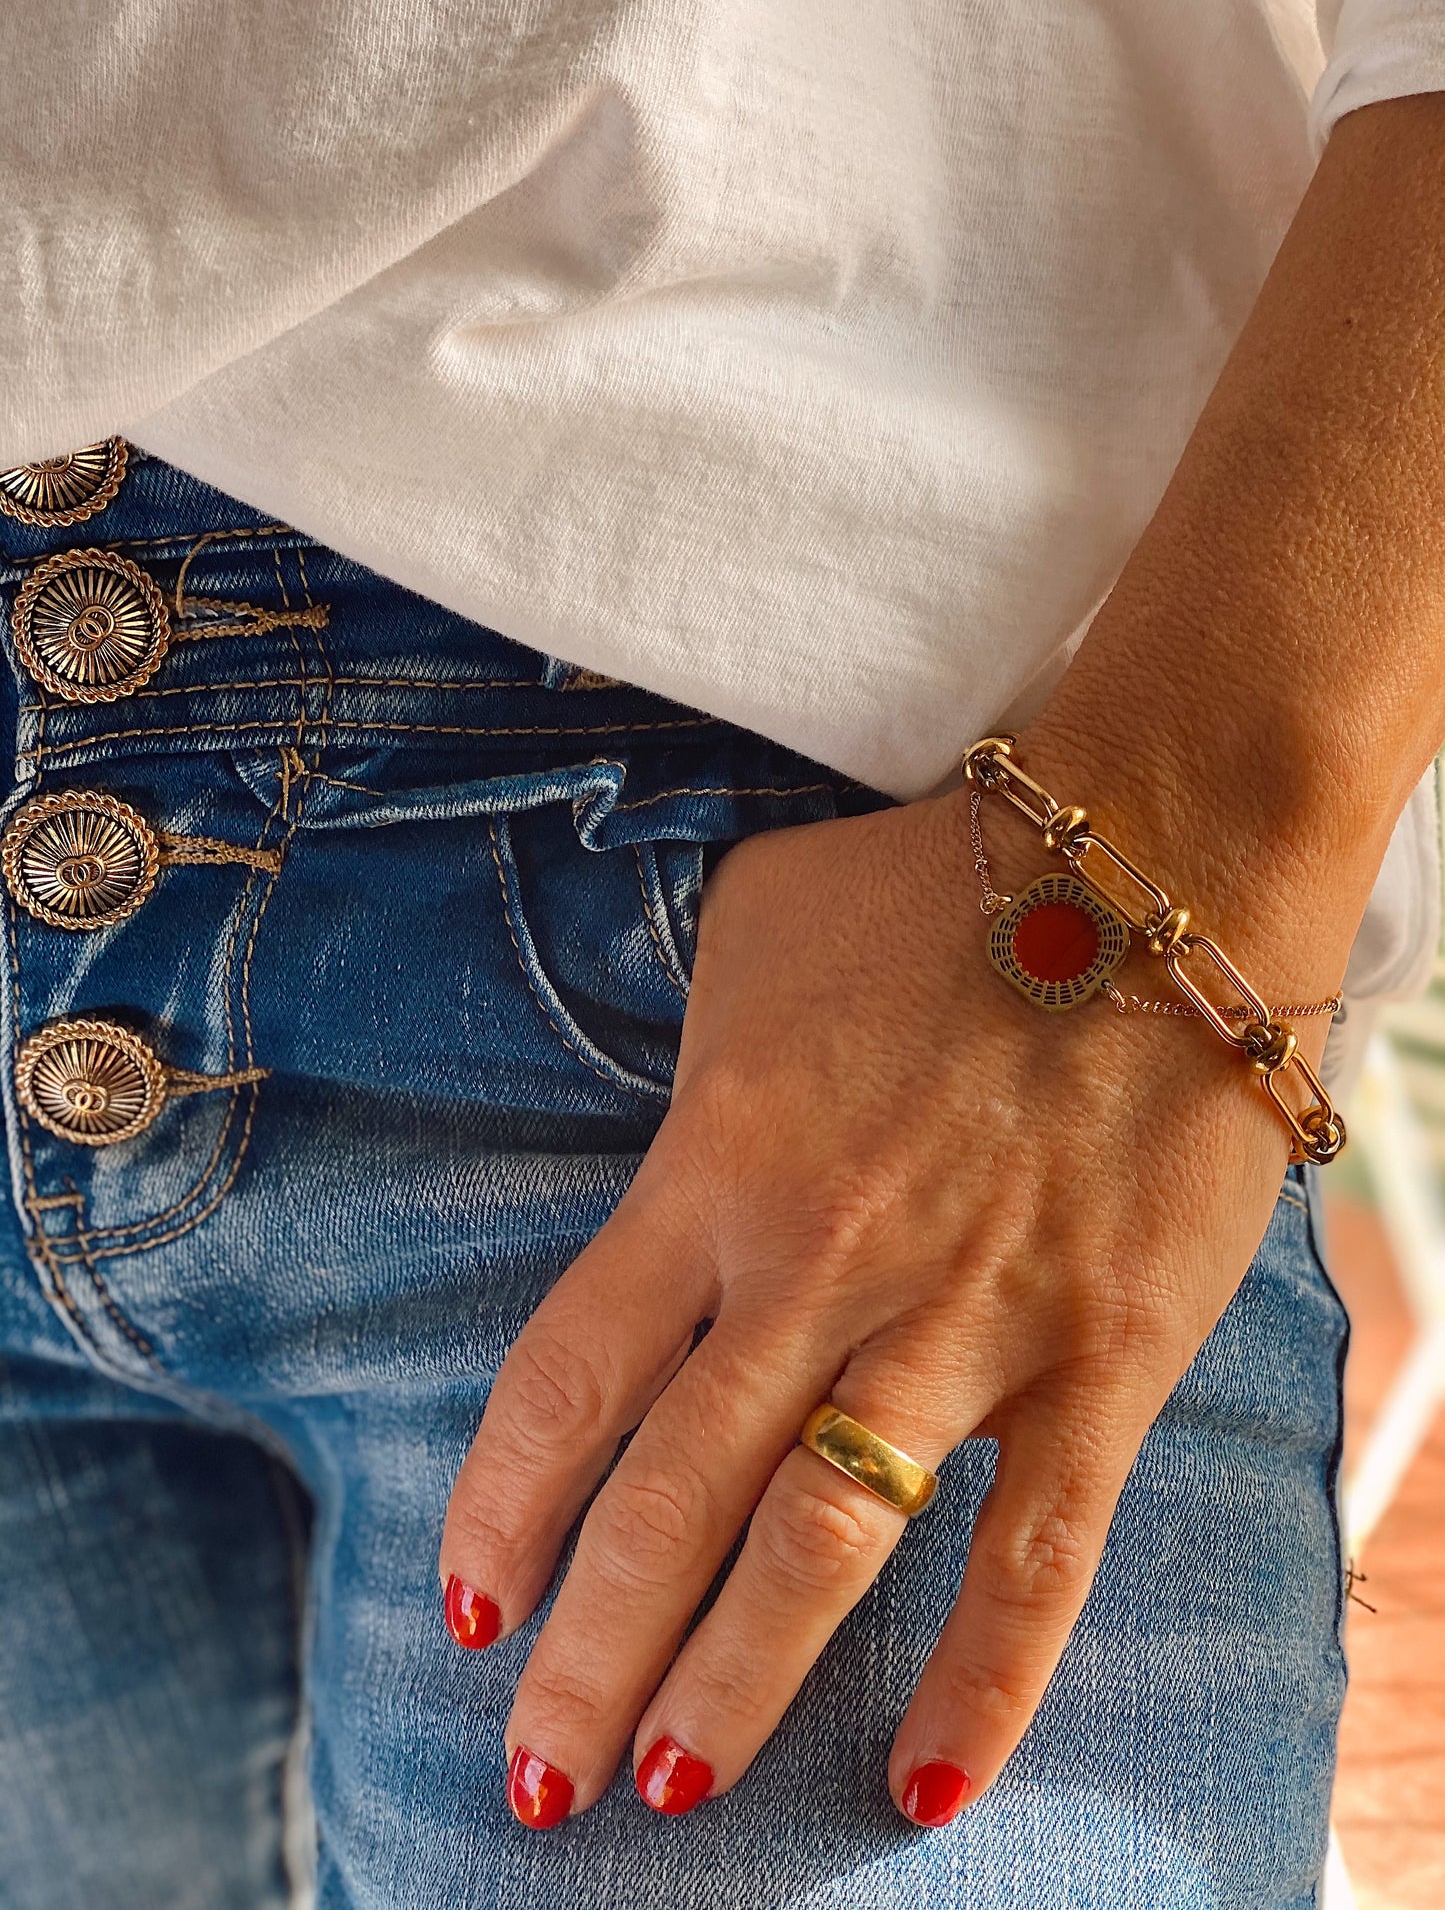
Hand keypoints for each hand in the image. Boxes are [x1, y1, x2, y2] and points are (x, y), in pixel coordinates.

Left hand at [439, 759, 1328, 1827]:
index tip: (471, 1607)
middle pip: (674, 1496)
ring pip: (828, 1541)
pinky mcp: (1104, 1348)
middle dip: (589, 1654)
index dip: (509, 1505)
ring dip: (736, 1683)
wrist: (1155, 857)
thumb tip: (672, 1142)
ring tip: (666, 1795)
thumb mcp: (753, 936)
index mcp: (719, 1167)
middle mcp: (821, 1265)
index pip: (574, 1374)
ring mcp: (967, 1318)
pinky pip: (1040, 1545)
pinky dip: (987, 1676)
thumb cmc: (933, 885)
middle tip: (531, 1784)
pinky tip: (927, 1781)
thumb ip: (696, 1062)